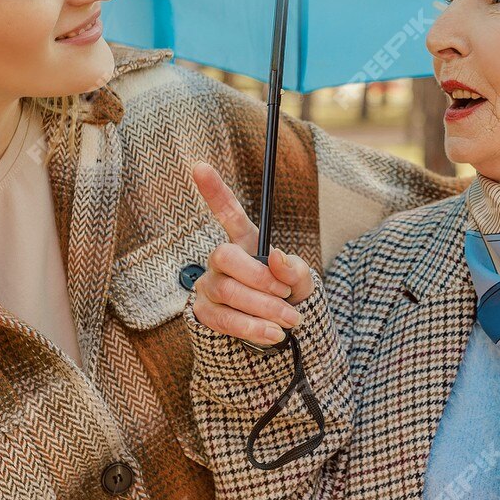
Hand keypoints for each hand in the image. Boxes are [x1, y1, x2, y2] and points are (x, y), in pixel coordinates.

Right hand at [188, 162, 313, 346]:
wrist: (278, 333)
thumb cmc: (287, 297)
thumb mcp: (300, 281)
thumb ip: (294, 268)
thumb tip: (275, 257)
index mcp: (245, 242)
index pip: (228, 212)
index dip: (214, 191)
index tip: (200, 165)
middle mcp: (220, 260)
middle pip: (226, 257)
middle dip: (258, 277)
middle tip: (286, 294)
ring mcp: (209, 285)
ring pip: (228, 292)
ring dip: (263, 308)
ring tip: (291, 320)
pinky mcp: (204, 313)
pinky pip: (223, 319)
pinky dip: (252, 328)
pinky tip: (274, 334)